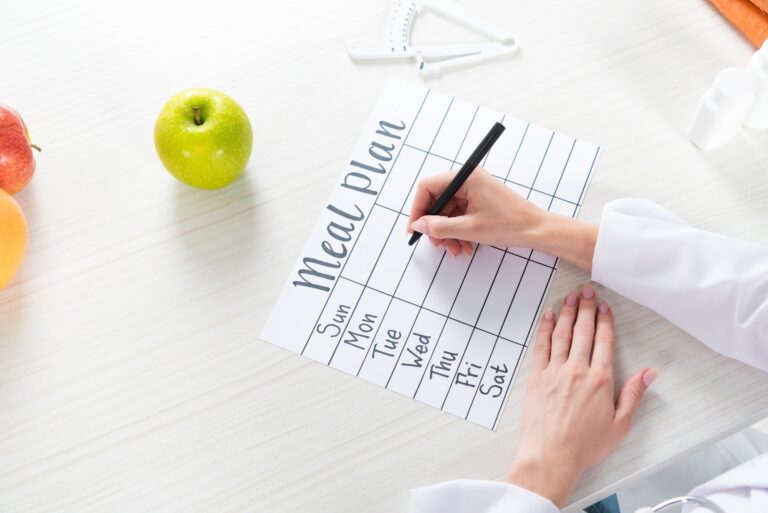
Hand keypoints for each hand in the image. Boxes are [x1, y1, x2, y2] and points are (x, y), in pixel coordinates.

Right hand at [407, 168, 598, 269]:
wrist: (536, 230)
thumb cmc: (510, 224)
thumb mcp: (469, 229)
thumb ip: (439, 227)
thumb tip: (419, 225)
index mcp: (466, 178)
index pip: (428, 187)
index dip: (418, 208)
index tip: (414, 228)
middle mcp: (468, 180)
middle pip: (437, 201)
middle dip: (435, 226)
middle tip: (436, 244)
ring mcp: (474, 191)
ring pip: (447, 212)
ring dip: (447, 233)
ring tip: (455, 250)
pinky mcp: (479, 202)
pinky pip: (459, 216)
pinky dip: (457, 232)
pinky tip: (464, 246)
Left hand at [504, 285, 656, 506]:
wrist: (551, 455)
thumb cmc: (585, 445)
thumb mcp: (619, 424)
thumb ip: (633, 395)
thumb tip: (650, 373)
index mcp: (600, 380)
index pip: (604, 341)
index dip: (604, 321)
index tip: (604, 306)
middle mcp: (577, 370)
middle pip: (583, 331)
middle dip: (586, 308)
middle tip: (587, 290)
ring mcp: (554, 371)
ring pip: (562, 334)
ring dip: (567, 312)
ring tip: (570, 296)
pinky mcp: (536, 377)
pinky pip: (541, 346)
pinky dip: (545, 329)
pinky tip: (549, 316)